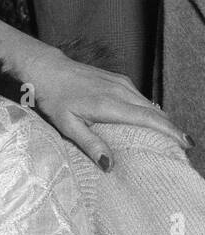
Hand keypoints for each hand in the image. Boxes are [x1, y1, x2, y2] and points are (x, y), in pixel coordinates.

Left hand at [27, 48, 189, 168]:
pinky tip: (151, 122)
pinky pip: (140, 97)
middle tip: (183, 148)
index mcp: (110, 104)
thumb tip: (110, 165)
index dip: (170, 131)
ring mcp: (121, 83)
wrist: (47, 69)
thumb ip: (90, 144)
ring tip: (172, 138)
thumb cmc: (54, 98)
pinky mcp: (118, 79)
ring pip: (149, 104)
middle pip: (154, 112)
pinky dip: (149, 110)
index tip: (186, 144)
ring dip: (162, 119)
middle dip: (171, 128)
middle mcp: (120, 91)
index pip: (148, 119)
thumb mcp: (67, 125)